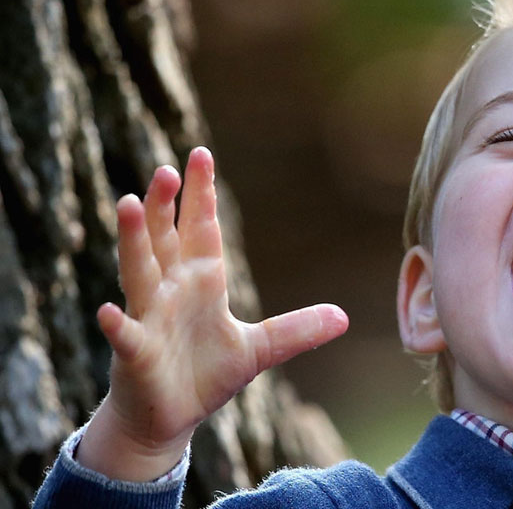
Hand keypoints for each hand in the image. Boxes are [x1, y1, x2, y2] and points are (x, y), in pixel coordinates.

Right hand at [78, 147, 347, 480]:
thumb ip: (297, 329)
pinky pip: (126, 335)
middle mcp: (171, 292)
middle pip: (165, 238)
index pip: (201, 229)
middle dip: (165, 205)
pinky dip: (118, 324)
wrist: (168, 418)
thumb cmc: (205, 376)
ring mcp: (151, 319)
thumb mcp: (260, 350)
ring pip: (140, 272)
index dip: (201, 194)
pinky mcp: (137, 354)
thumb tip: (345, 317)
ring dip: (134, 240)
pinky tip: (108, 311)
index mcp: (201, 283)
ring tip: (128, 203)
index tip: (200, 154)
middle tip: (167, 169)